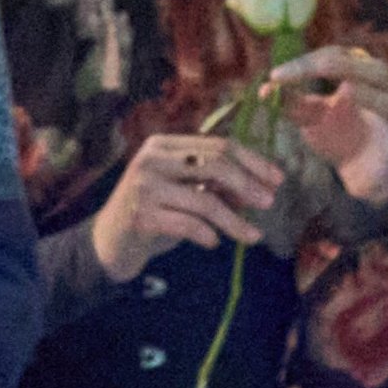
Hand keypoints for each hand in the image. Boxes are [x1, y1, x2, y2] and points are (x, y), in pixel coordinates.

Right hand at [86, 129, 287, 286]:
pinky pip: (187, 224)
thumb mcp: (187, 194)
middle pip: (214, 163)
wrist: (110, 242)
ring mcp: (144, 186)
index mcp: (165, 145)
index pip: (218, 144)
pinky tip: (214, 242)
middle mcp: (152, 158)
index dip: (252, 161)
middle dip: (248, 184)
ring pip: (205, 200)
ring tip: (253, 237)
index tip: (277, 179)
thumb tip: (259, 188)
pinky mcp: (141, 215)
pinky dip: (207, 235)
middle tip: (269, 203)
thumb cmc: (155, 213)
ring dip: (235, 221)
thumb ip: (216, 186)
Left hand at [270, 47, 387, 205]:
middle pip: (368, 68)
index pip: (335, 56)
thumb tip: (264, 90)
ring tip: (347, 92)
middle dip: (333, 67)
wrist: (364, 171)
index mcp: (362, 73)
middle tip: (299, 77)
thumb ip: (291, 103)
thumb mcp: (311, 117)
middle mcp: (385, 89)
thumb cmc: (340, 134)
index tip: (274, 76)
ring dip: (370, 97)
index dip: (304, 64)